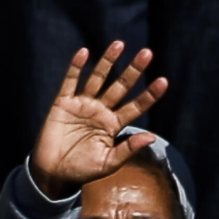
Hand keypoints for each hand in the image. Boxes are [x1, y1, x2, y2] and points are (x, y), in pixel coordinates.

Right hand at [29, 42, 168, 198]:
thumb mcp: (109, 163)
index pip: (136, 106)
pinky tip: (85, 53)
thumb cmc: (83, 171)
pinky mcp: (63, 103)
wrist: (54, 174)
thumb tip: (151, 137)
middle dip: (133, 71)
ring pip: (98, 79)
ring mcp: (83, 105)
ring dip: (108, 62)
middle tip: (147, 53)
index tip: (163, 81)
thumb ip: (128, 149)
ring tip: (120, 44)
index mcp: (115, 125)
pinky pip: (70, 82)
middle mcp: (101, 111)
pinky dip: (76, 68)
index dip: (149, 94)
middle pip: (121, 86)